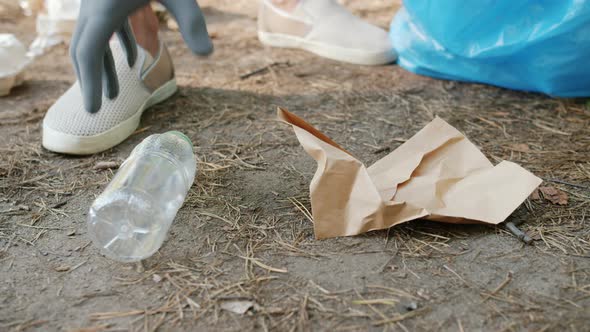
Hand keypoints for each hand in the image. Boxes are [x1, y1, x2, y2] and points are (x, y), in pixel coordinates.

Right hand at [71, 0, 212, 112]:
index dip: (90, 84)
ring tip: (117, 94)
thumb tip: (209, 55)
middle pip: (83, 49)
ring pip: (94, 38)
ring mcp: (99, 0)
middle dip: (91, 79)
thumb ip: (192, 21)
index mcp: (103, 9)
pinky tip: (132, 58)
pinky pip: (107, 25)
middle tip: (97, 108)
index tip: (92, 111)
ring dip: (105, 66)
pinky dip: (117, 44)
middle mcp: (93, 6)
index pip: (88, 54)